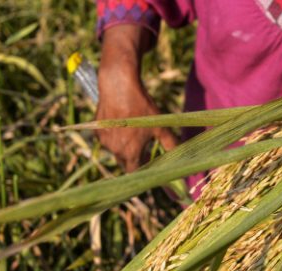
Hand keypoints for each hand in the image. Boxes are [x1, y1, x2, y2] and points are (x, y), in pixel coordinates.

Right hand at [95, 25, 176, 171]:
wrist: (118, 86)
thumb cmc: (141, 107)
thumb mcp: (160, 127)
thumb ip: (170, 145)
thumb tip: (183, 158)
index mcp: (130, 153)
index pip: (135, 172)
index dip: (144, 171)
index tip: (151, 168)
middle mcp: (114, 150)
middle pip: (125, 163)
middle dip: (135, 160)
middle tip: (146, 151)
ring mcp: (104, 141)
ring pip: (116, 151)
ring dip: (125, 148)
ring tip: (134, 135)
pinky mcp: (97, 131)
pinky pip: (108, 141)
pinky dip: (116, 138)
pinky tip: (123, 126)